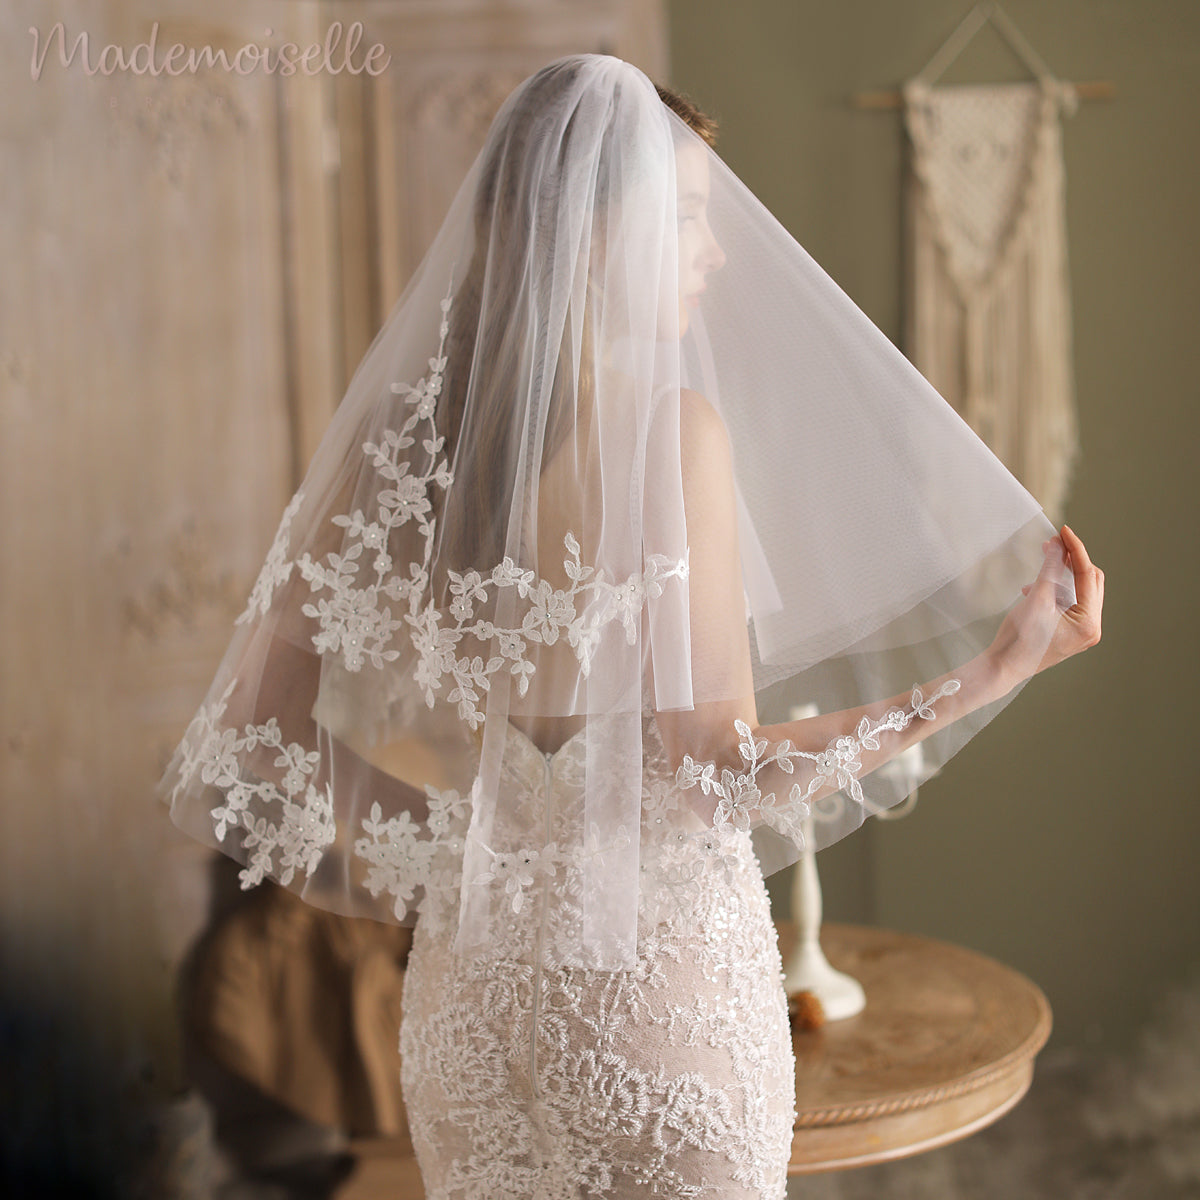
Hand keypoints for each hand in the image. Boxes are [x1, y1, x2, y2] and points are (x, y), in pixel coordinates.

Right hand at [987, 525, 1104, 689]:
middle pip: (1090, 582)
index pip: (1088, 576)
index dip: (1076, 550)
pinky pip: (1070, 603)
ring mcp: (1082, 631)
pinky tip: (1033, 589)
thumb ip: (1051, 569)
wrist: (1002, 667)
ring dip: (1062, 575)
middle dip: (1072, 561)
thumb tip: (1058, 544)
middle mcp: (1092, 628)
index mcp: (1089, 622)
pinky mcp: (1070, 632)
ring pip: (1080, 591)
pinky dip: (1056, 590)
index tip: (1064, 531)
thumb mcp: (1036, 598)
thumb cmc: (1018, 638)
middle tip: (1053, 544)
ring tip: (1041, 567)